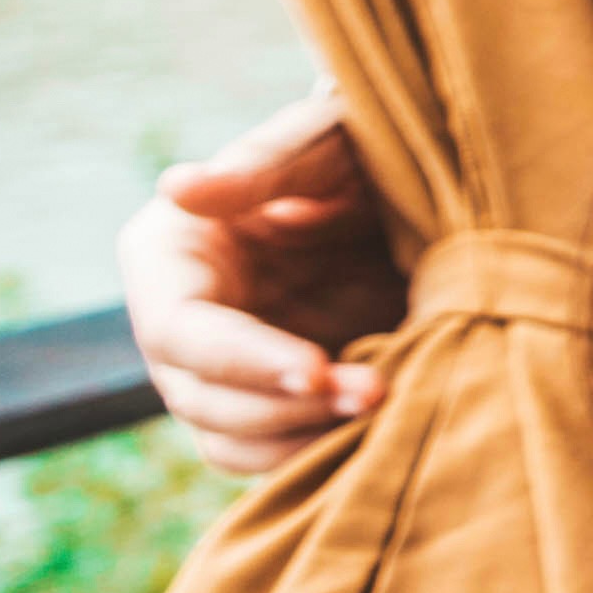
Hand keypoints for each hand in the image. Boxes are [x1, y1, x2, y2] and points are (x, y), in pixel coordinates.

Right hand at [124, 94, 407, 475]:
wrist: (422, 181)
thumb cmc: (361, 141)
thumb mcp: (325, 139)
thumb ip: (263, 166)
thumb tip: (178, 187)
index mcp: (170, 255)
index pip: (180, 331)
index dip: (243, 360)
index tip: (315, 367)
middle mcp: (184, 322)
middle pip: (200, 400)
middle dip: (284, 408)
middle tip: (375, 392)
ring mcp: (229, 367)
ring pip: (232, 442)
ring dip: (302, 440)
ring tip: (386, 411)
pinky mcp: (278, 398)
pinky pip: (277, 452)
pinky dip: (321, 453)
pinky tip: (385, 430)